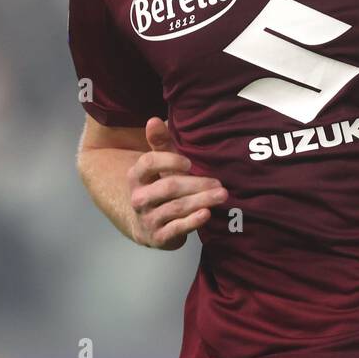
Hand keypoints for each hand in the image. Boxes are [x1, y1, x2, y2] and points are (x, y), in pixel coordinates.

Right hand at [126, 117, 226, 249]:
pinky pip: (176, 229)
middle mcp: (139, 198)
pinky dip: (192, 222)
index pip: (148, 163)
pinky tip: (207, 214)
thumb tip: (154, 119)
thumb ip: (159, 143)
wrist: (148, 226)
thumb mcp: (160, 165)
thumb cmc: (159, 187)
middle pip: (168, 187)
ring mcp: (147, 219)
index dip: (169, 161)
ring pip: (175, 208)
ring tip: (221, 196)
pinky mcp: (157, 237)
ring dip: (201, 200)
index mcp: (136, 176)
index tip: (189, 163)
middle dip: (196, 184)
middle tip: (219, 183)